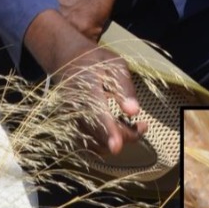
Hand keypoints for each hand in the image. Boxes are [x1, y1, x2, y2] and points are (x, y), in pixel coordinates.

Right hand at [23, 10, 146, 157]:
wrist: (66, 61)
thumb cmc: (95, 61)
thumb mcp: (115, 65)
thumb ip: (125, 88)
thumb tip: (134, 112)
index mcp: (84, 87)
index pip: (96, 113)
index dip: (108, 131)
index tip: (117, 147)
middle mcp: (72, 106)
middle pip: (98, 133)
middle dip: (125, 136)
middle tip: (142, 126)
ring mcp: (67, 119)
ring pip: (94, 143)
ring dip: (117, 140)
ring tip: (133, 127)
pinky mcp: (68, 127)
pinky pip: (88, 145)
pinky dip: (106, 143)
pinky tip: (117, 130)